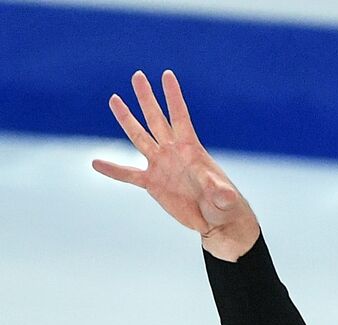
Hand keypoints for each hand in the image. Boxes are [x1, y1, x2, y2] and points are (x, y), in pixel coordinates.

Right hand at [92, 70, 259, 260]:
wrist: (216, 221)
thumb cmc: (226, 206)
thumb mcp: (226, 200)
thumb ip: (221, 193)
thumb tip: (222, 192)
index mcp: (192, 150)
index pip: (181, 118)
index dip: (174, 97)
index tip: (167, 75)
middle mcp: (173, 152)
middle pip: (157, 120)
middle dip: (147, 98)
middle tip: (137, 75)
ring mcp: (161, 166)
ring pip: (140, 138)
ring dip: (127, 119)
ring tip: (114, 99)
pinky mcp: (153, 183)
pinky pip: (128, 175)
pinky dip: (113, 170)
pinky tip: (95, 163)